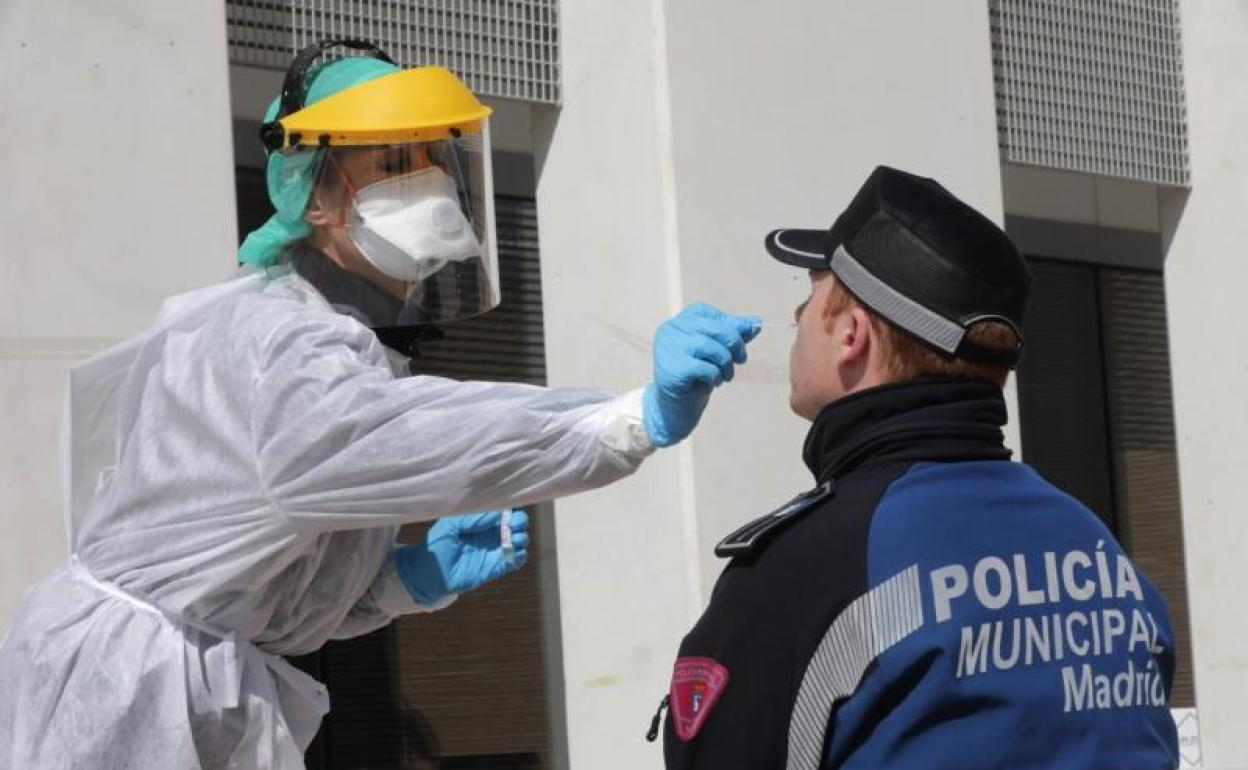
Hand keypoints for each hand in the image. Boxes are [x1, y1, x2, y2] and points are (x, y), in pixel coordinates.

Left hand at [393, 509, 529, 604]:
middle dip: (520, 520)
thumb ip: (473, 517)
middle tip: (514, 522)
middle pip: (517, 522)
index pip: (503, 508)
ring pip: (520, 539)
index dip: (511, 504)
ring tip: (513, 538)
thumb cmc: (437, 543)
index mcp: (481, 518)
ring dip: (521, 537)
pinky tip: (512, 552)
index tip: (512, 504)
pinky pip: (516, 560)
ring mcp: (495, 549)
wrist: (429, 572)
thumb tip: (498, 514)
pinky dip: (519, 555)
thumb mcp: (451, 524)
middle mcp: (492, 532)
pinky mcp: (496, 567)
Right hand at [643, 302, 761, 446]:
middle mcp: (671, 329)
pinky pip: (706, 368)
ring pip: (710, 347)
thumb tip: (756, 323)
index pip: (712, 314)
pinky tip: (712, 382)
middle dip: (735, 345)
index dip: (732, 327)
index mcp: (681, 320)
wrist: (676, 405)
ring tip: (726, 375)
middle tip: (741, 360)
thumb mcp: (718, 349)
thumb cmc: (697, 374)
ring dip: (726, 364)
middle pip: (715, 328)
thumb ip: (734, 333)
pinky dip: (716, 376)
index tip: (738, 346)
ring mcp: (669, 348)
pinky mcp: (673, 368)